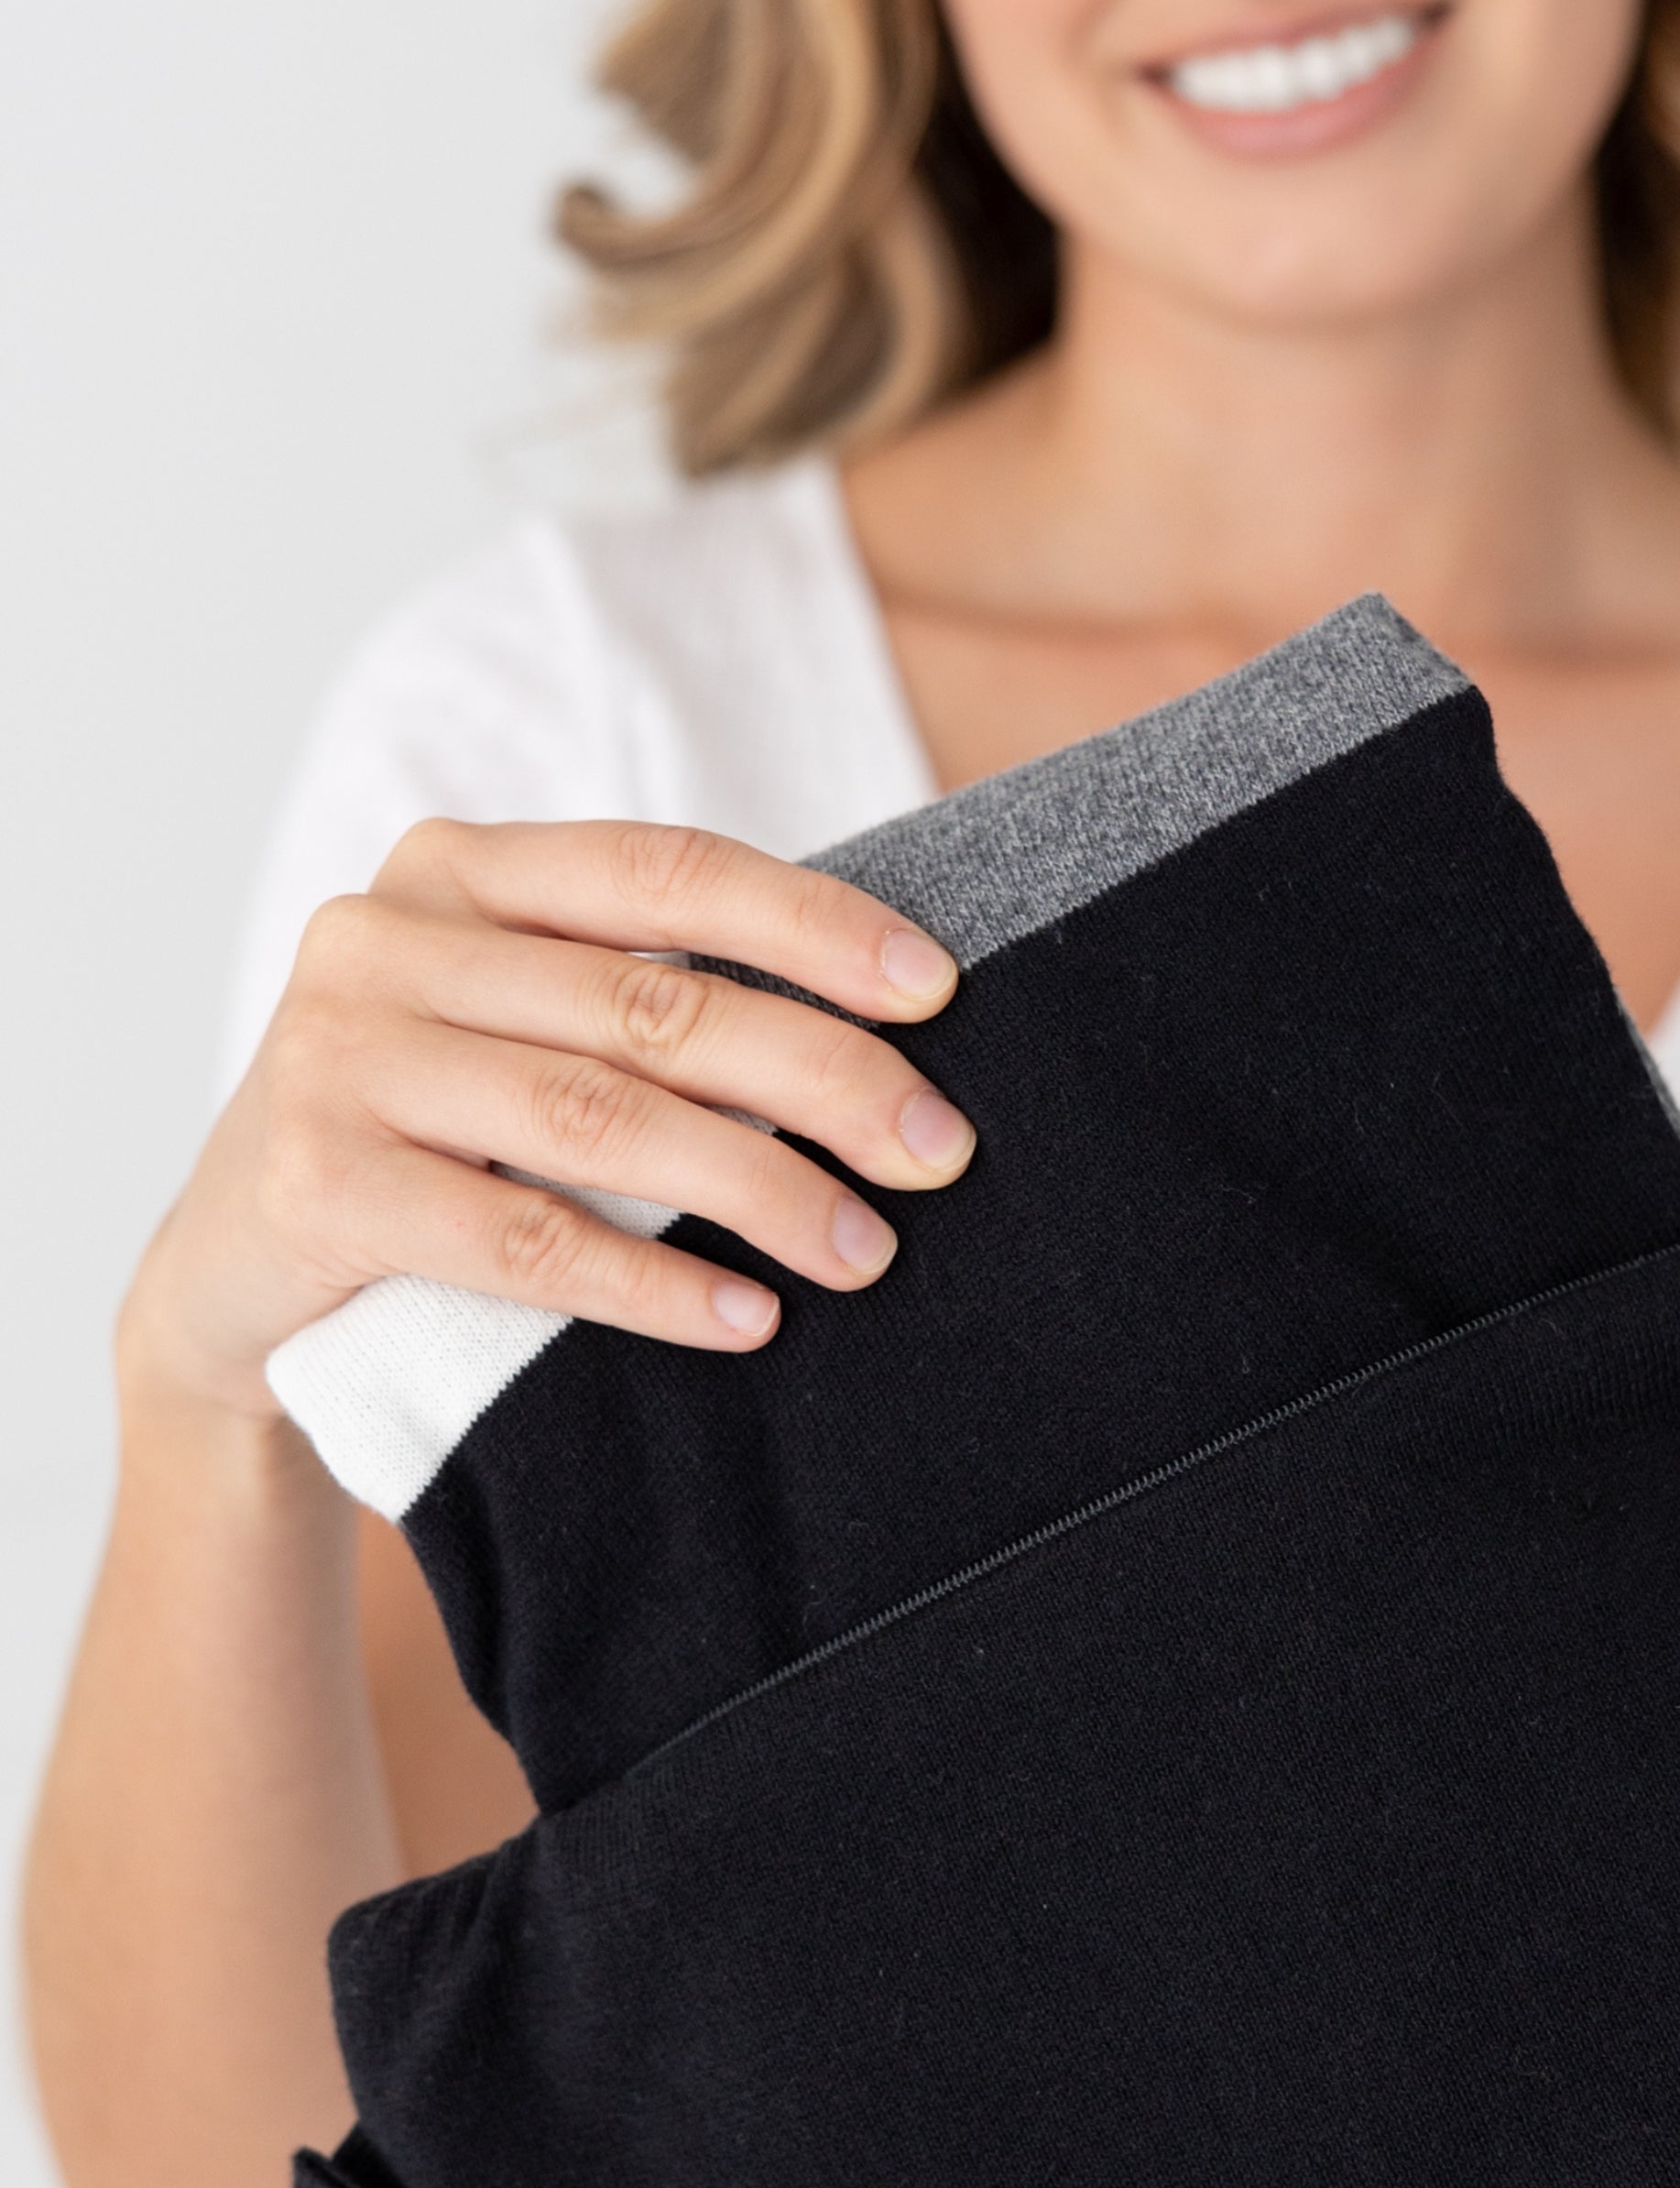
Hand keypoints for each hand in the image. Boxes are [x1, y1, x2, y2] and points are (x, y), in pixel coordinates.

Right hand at [120, 819, 971, 1422]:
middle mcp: (384, 940)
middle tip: (937, 1149)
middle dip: (822, 1078)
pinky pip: (524, 1239)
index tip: (935, 988)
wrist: (235, 1280)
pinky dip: (653, 1282)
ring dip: (760, 1190)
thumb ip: (635, 1000)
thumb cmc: (427, 1147)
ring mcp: (340, 1057)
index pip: (663, 871)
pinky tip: (746, 1317)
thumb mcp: (511, 1034)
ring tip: (864, 1249)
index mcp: (453, 873)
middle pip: (653, 1005)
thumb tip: (873, 1037)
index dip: (809, 925)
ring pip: (599, 1120)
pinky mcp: (321, 1182)